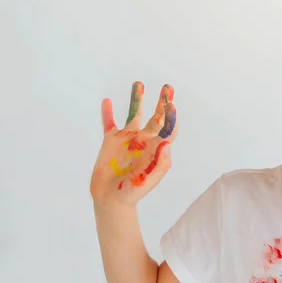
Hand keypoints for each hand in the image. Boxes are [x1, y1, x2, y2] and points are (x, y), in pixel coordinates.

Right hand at [90, 81, 176, 206]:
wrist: (112, 199)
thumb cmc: (135, 191)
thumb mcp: (150, 179)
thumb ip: (161, 162)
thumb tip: (167, 143)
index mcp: (158, 148)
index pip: (169, 128)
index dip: (172, 116)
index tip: (171, 105)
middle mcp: (145, 140)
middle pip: (157, 116)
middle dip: (163, 102)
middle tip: (168, 87)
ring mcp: (128, 139)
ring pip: (134, 114)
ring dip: (137, 99)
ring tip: (139, 83)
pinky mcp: (111, 141)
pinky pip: (110, 122)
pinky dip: (108, 112)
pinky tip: (108, 101)